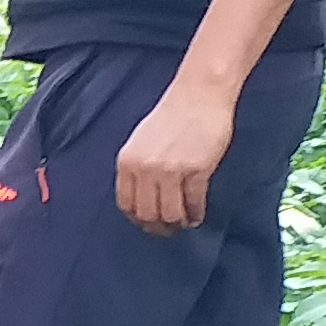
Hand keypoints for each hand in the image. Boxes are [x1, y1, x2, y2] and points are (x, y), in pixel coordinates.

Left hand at [115, 79, 233, 234]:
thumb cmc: (173, 114)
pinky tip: (197, 215)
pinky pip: (193, 203)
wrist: (199, 95)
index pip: (126, 204)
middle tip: (167, 230)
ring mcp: (170, 171)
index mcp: (127, 161)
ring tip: (184, 222)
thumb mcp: (141, 141)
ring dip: (178, 223)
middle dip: (158, 227)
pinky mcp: (196, 171)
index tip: (146, 223)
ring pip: (170, 214)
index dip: (137, 219)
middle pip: (147, 214)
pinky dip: (195, 214)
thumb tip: (142, 197)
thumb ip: (137, 167)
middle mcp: (145, 168)